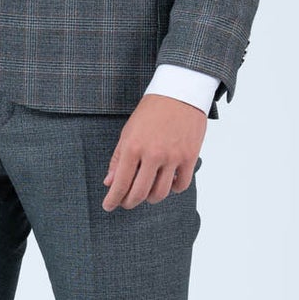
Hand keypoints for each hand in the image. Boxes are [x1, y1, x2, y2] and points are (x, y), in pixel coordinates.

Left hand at [102, 93, 207, 210]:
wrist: (180, 93)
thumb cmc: (152, 111)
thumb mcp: (128, 132)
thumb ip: (118, 158)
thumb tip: (109, 182)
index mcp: (133, 147)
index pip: (120, 183)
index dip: (113, 199)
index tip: (109, 206)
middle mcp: (152, 154)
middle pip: (139, 193)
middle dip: (129, 202)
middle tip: (126, 203)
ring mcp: (173, 157)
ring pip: (160, 193)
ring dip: (150, 198)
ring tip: (147, 192)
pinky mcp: (190, 157)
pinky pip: (181, 185)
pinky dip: (173, 189)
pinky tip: (167, 182)